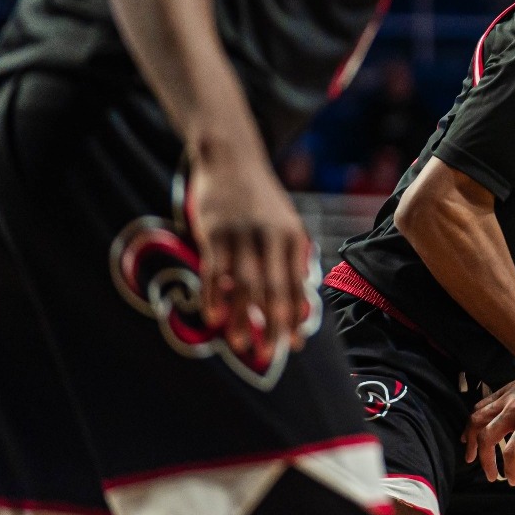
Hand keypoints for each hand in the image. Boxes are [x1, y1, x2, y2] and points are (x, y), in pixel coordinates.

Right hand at [188, 140, 313, 357]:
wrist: (232, 159)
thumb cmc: (261, 201)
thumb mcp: (286, 225)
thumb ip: (293, 261)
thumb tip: (301, 304)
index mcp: (293, 238)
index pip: (297, 284)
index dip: (296, 316)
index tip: (296, 344)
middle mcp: (271, 238)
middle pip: (274, 289)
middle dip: (273, 324)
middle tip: (272, 354)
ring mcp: (241, 235)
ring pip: (245, 284)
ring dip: (243, 318)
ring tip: (242, 346)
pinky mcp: (214, 232)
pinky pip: (215, 270)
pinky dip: (215, 296)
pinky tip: (213, 318)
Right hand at [466, 364, 514, 484]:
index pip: (513, 448)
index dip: (509, 468)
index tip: (511, 480)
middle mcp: (513, 407)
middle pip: (488, 436)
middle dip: (486, 459)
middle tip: (490, 476)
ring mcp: (505, 398)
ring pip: (477, 420)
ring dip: (471, 441)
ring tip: (470, 457)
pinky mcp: (503, 391)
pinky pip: (480, 406)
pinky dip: (471, 422)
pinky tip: (470, 434)